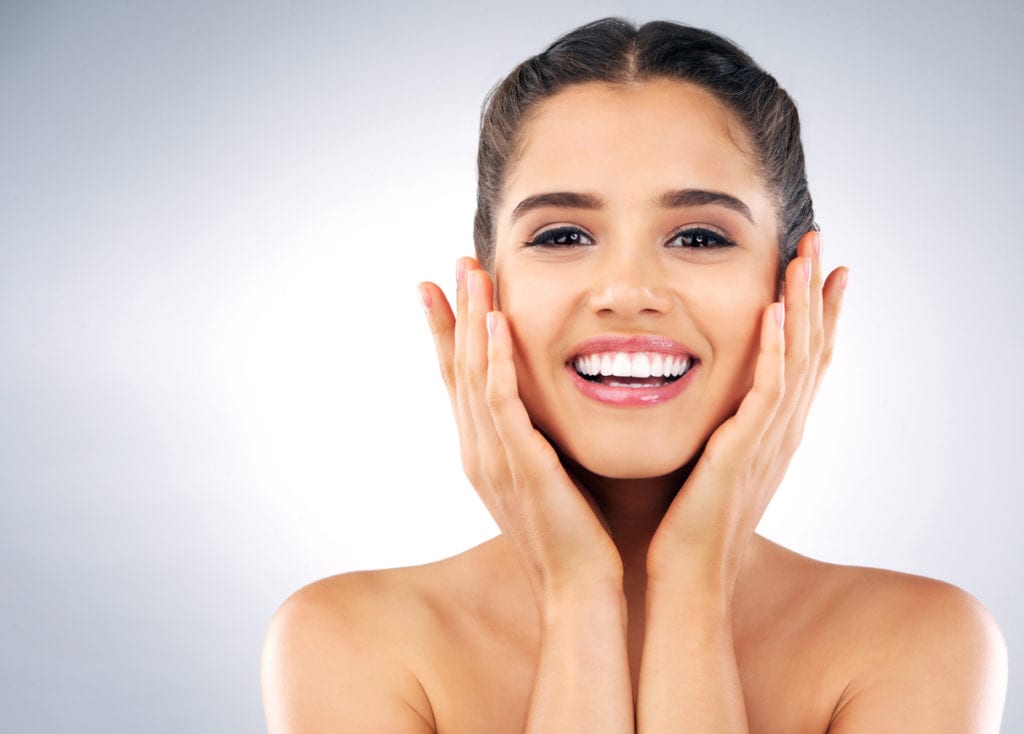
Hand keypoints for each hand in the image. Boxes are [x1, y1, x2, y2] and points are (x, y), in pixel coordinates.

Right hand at [418, 257, 623, 600]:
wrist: (579, 588)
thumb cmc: (574, 535)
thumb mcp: (548, 476)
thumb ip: (538, 439)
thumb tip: (548, 407)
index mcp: (484, 451)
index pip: (459, 379)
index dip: (447, 333)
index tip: (441, 289)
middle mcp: (479, 450)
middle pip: (459, 367)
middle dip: (456, 312)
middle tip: (455, 265)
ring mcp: (494, 458)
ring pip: (474, 375)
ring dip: (472, 321)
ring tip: (472, 274)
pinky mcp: (521, 465)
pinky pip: (502, 403)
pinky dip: (497, 360)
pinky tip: (499, 322)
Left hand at [647, 231, 847, 593]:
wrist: (688, 575)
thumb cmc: (691, 523)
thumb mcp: (714, 463)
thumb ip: (722, 427)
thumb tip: (713, 401)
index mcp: (773, 431)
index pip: (803, 360)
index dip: (817, 314)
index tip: (822, 268)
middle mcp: (780, 431)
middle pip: (810, 349)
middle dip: (816, 293)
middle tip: (820, 242)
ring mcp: (767, 441)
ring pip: (795, 361)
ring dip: (802, 306)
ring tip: (804, 258)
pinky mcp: (743, 452)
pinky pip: (765, 393)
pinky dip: (773, 351)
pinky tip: (773, 313)